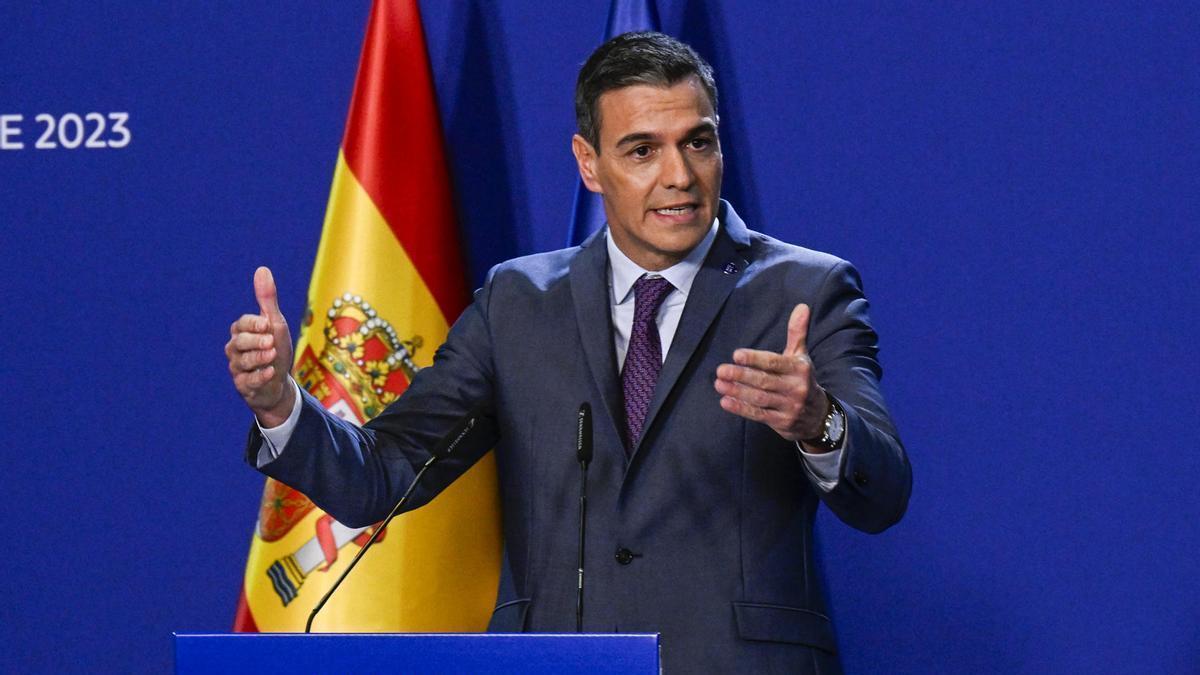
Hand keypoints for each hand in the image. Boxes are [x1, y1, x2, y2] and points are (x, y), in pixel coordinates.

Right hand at [225, 266, 295, 426]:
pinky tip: (270, 372)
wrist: (279, 383)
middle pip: (239, 343)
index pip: (242, 324)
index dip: (253, 324)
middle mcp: (235, 349)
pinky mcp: (243, 386)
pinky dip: (259, 377)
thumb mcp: (275, 323)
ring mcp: (238, 368)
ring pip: (242, 362)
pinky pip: (247, 382)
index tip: (266, 324)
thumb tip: (262, 269)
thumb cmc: (275, 348)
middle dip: (255, 342)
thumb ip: (267, 299)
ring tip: (272, 356)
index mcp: (242, 332)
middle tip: (270, 342)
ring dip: (259, 359)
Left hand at [713, 303, 831, 448]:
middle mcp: (796, 387)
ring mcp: (789, 406)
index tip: (736, 355)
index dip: (755, 359)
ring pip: (760, 398)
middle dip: (741, 375)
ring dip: (737, 392)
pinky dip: (741, 409)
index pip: (774, 362)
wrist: (818, 415)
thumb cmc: (802, 379)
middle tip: (721, 370)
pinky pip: (759, 415)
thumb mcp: (801, 356)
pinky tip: (726, 402)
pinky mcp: (782, 422)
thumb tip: (802, 306)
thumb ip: (797, 332)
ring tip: (719, 384)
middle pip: (764, 381)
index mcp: (800, 368)